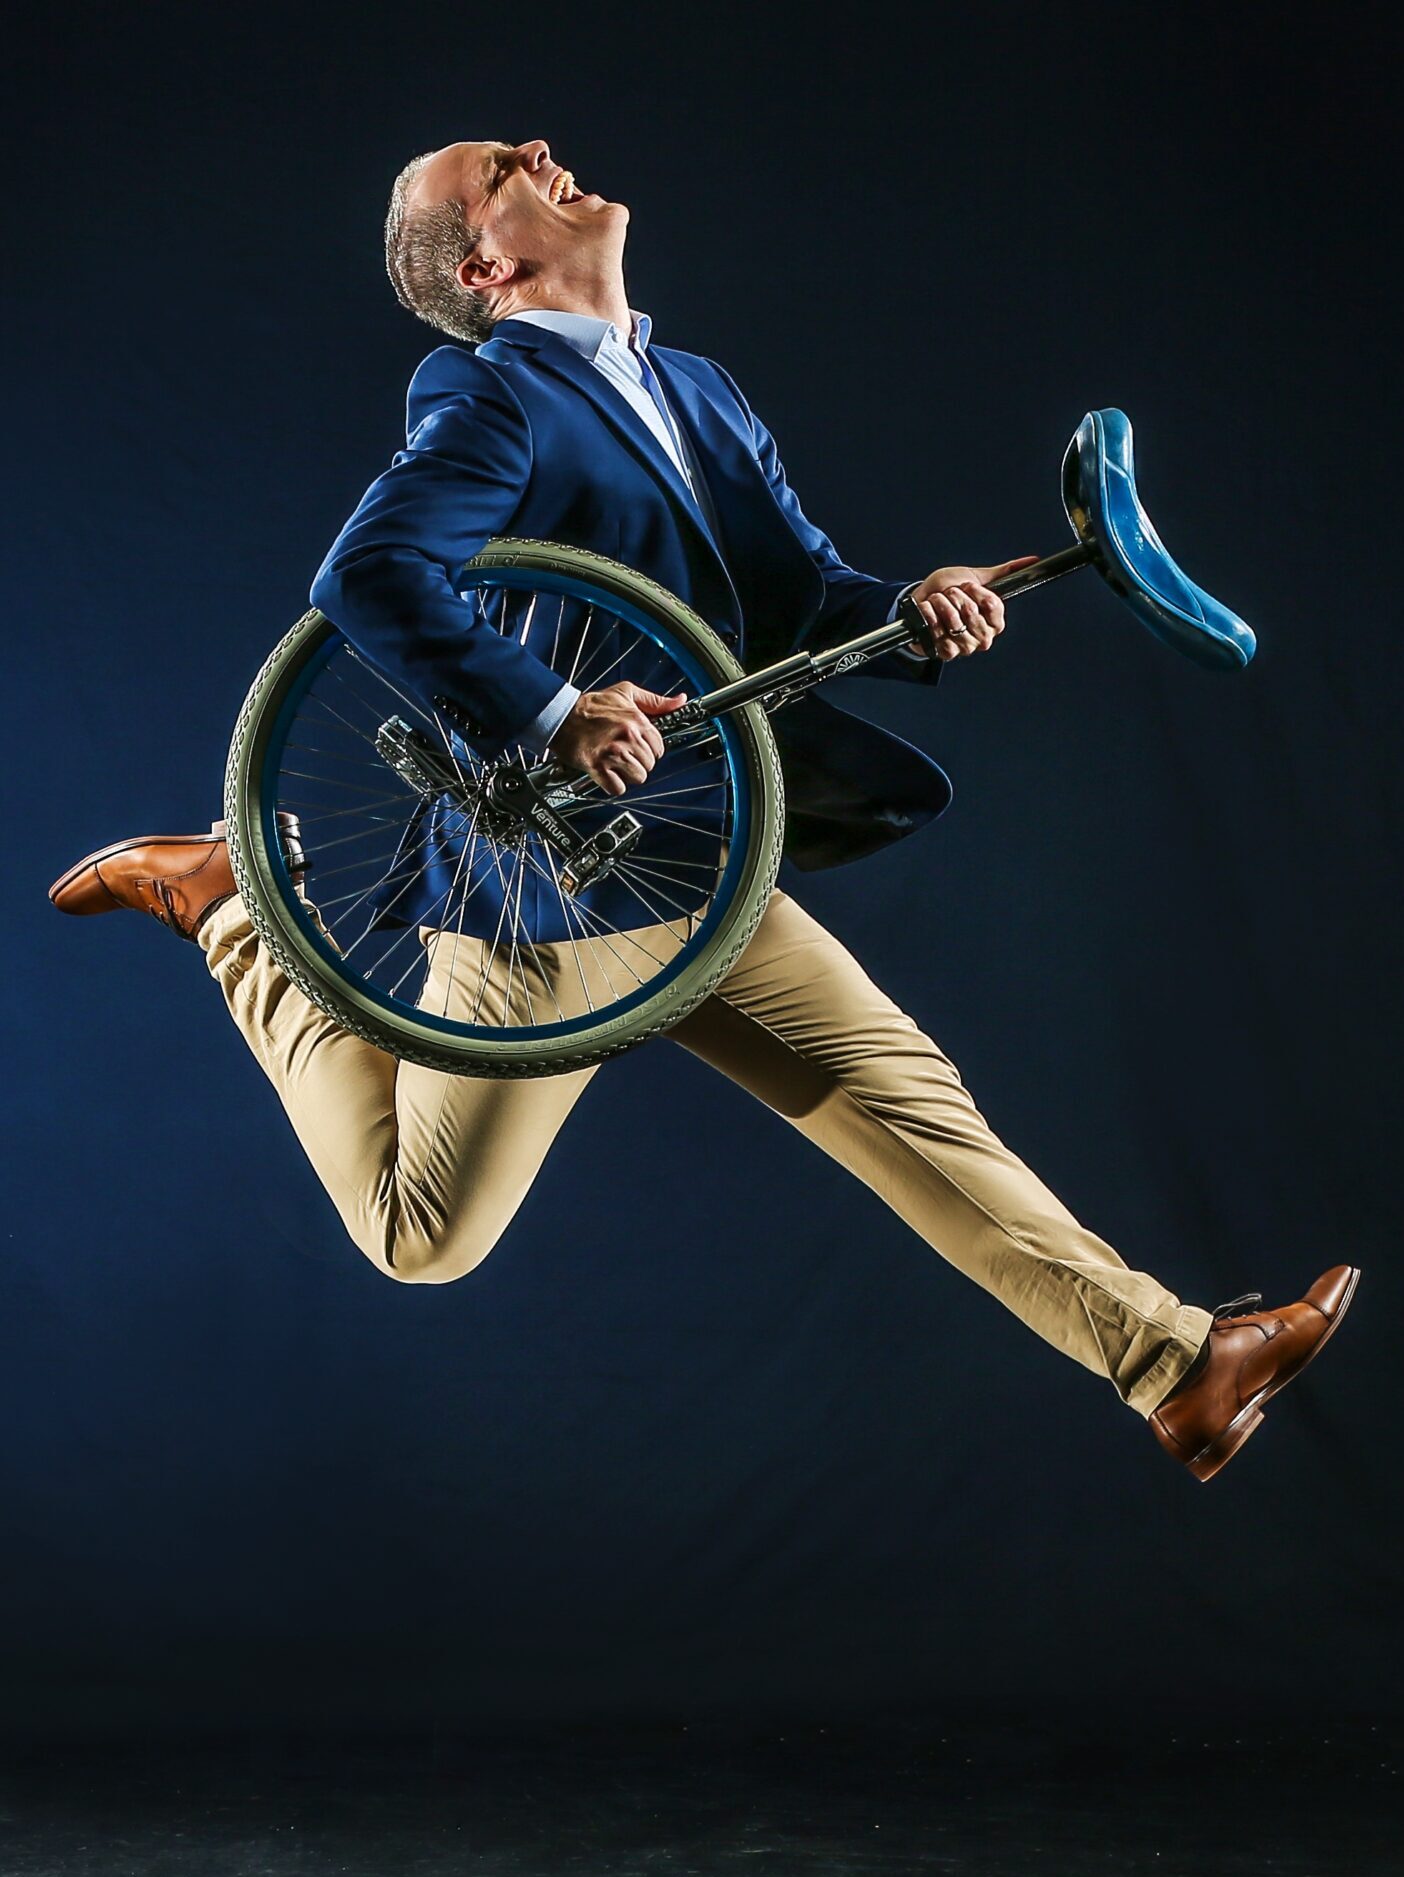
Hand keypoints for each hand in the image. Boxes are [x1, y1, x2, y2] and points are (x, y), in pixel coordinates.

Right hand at [548, 681, 685, 796]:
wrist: (560, 714)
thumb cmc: (591, 705)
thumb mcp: (626, 693)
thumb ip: (655, 701)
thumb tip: (680, 701)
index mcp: (637, 721)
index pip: (659, 747)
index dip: (649, 749)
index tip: (638, 747)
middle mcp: (628, 737)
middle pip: (649, 765)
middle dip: (638, 762)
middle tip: (623, 754)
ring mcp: (613, 753)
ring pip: (637, 778)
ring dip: (627, 774)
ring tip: (614, 763)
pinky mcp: (598, 767)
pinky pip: (617, 788)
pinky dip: (613, 785)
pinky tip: (606, 774)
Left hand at [904, 556, 1040, 660]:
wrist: (921, 603)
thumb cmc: (949, 591)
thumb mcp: (976, 577)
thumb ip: (1004, 572)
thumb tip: (1033, 561)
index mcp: (995, 622)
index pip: (993, 604)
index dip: (976, 591)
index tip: (967, 585)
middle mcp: (983, 638)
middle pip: (971, 612)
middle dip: (955, 595)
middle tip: (949, 593)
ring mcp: (965, 647)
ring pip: (954, 622)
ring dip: (940, 604)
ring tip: (936, 600)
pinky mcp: (946, 653)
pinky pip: (939, 633)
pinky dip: (929, 616)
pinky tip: (927, 610)